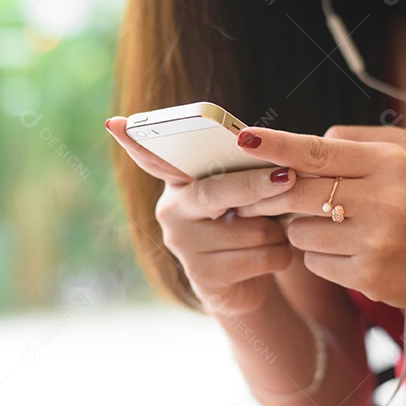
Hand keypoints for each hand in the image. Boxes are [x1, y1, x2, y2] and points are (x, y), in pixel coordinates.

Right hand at [106, 117, 296, 314]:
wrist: (248, 282)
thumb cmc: (248, 221)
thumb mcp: (243, 191)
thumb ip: (245, 169)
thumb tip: (288, 151)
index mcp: (179, 180)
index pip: (153, 156)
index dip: (136, 142)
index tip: (117, 123)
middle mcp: (172, 210)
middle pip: (213, 193)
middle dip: (254, 185)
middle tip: (287, 176)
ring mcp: (183, 246)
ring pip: (248, 229)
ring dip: (277, 230)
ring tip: (276, 231)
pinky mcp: (204, 278)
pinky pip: (259, 257)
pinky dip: (280, 255)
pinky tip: (272, 256)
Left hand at [233, 125, 405, 313]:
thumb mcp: (403, 156)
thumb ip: (352, 142)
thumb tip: (301, 144)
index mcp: (389, 162)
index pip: (318, 151)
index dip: (276, 145)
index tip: (244, 138)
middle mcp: (384, 199)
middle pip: (297, 193)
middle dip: (269, 197)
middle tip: (255, 199)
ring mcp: (377, 240)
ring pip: (300, 232)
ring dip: (303, 230)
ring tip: (334, 228)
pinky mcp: (370, 276)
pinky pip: (315, 263)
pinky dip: (321, 257)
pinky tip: (347, 253)